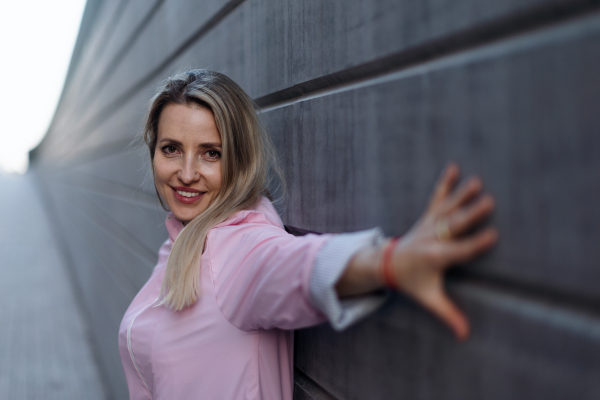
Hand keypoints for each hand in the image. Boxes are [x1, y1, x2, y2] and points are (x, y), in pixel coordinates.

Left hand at [388, 163, 497, 340]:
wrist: (388, 263)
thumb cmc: (412, 282)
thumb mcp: (429, 298)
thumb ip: (448, 314)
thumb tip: (465, 336)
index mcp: (436, 258)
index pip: (459, 251)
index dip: (475, 244)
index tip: (493, 236)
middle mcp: (433, 238)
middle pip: (454, 225)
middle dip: (470, 213)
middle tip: (489, 201)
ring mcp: (429, 225)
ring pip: (446, 208)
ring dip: (461, 194)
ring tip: (476, 181)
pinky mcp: (427, 216)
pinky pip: (436, 197)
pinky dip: (444, 182)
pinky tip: (452, 167)